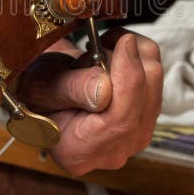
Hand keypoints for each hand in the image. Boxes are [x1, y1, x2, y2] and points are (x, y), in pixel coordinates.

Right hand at [16, 30, 162, 175]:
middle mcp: (112, 151)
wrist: (45, 91)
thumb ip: (72, 88)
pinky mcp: (146, 118)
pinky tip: (114, 58)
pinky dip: (139, 59)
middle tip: (96, 48)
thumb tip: (105, 88)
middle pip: (145, 102)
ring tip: (99, 54)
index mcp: (80, 152)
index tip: (125, 42)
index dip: (128, 78)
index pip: (120, 121)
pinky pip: (157, 80)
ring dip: (132, 57)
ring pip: (155, 85)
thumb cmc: (37, 89)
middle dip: (127, 62)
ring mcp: (133, 137)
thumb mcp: (41, 85)